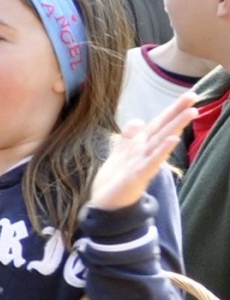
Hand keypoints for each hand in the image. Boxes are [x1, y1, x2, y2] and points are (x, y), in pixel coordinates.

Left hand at [90, 92, 197, 210]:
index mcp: (140, 145)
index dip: (172, 110)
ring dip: (175, 127)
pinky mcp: (137, 176)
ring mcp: (143, 163)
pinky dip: (162, 151)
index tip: (189, 95)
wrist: (105, 204)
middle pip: (163, 129)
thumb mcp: (120, 153)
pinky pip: (151, 162)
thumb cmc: (115, 180)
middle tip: (195, 97)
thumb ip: (129, 137)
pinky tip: (173, 140)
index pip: (158, 124)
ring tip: (191, 112)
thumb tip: (139, 119)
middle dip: (178, 114)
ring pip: (161, 142)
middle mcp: (145, 152)